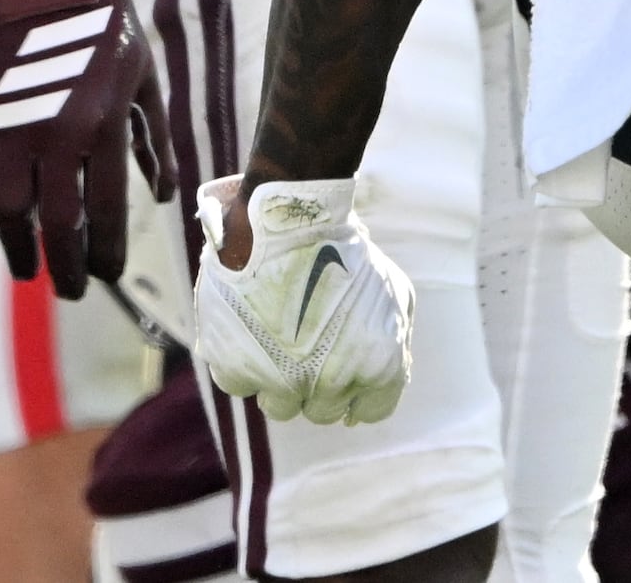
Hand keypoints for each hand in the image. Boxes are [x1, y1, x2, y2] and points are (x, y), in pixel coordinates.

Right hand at [0, 0, 167, 294]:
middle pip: (58, 224)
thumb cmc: (106, 22)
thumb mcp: (143, 76)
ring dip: (18, 251)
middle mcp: (57, 132)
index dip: (107, 252)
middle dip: (66, 265)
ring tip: (28, 269)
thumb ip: (154, 138)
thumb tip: (166, 193)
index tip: (107, 274)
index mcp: (105, 123)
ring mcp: (10, 125)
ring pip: (9, 212)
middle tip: (71, 288)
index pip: (108, 210)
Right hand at [192, 175, 415, 425]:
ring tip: (277, 336)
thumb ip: (394, 346)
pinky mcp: (235, 368)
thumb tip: (373, 390)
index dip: (359, 392)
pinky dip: (242, 362)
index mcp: (378, 365)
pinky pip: (239, 384)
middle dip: (318, 384)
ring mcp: (282, 380)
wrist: (291, 219)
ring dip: (280, 380)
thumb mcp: (394, 293)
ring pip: (280, 406)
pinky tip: (250, 327)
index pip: (371, 411)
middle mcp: (333, 382)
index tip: (344, 368)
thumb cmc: (346, 251)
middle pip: (323, 411)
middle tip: (308, 346)